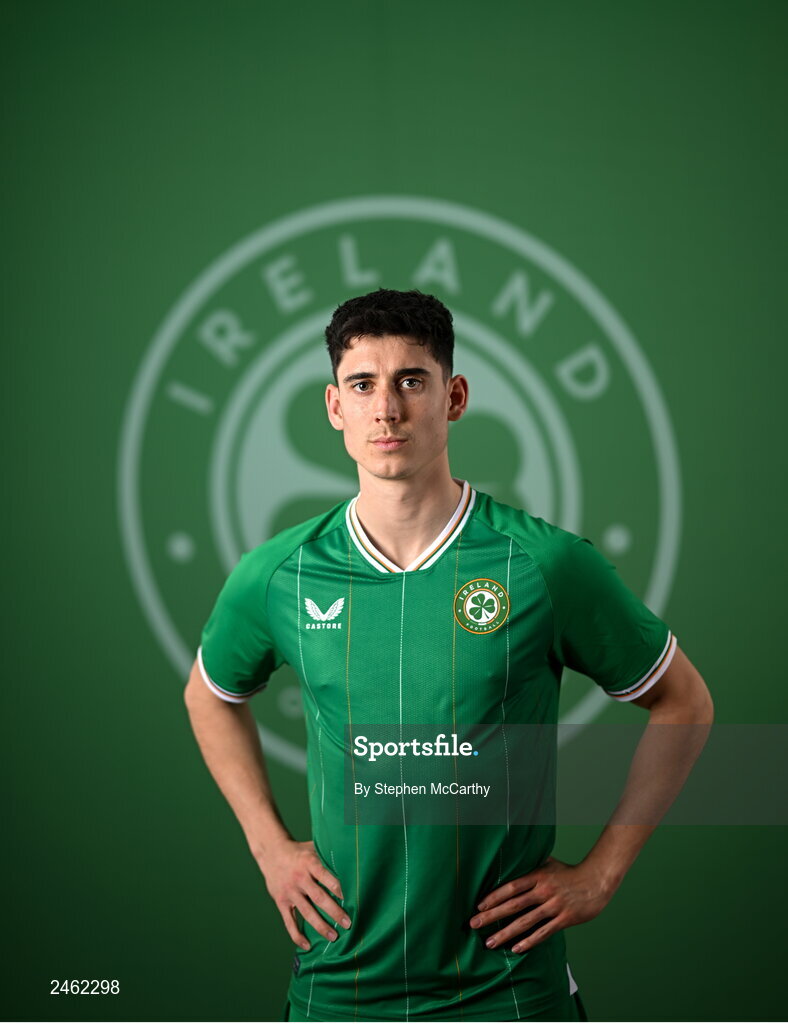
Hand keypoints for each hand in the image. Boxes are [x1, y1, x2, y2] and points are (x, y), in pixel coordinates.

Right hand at [255, 837, 350, 950]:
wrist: (271, 852)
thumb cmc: (300, 851)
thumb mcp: (313, 848)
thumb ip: (328, 856)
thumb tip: (352, 862)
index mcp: (309, 862)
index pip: (325, 876)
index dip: (337, 887)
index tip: (350, 898)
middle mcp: (299, 878)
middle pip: (318, 897)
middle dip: (334, 912)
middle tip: (348, 924)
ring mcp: (289, 891)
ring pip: (306, 912)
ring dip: (320, 926)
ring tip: (334, 937)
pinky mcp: (281, 902)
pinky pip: (289, 921)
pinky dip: (297, 935)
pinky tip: (307, 945)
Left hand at [469, 856, 612, 952]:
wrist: (596, 881)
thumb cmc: (569, 872)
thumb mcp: (548, 862)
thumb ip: (530, 863)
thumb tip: (512, 856)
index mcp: (538, 875)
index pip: (511, 887)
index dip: (494, 896)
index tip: (479, 905)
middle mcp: (544, 891)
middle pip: (513, 905)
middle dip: (491, 916)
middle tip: (473, 924)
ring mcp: (554, 906)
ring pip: (525, 922)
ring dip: (505, 933)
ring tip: (489, 942)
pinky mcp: (565, 919)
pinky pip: (543, 933)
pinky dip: (529, 941)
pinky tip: (515, 948)